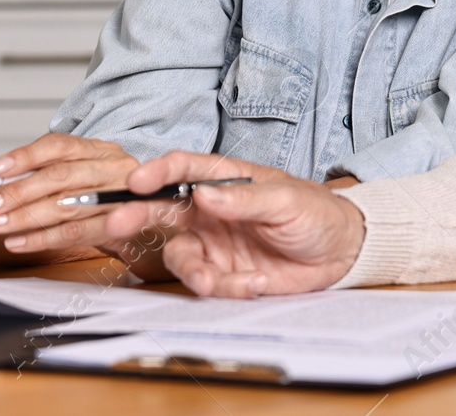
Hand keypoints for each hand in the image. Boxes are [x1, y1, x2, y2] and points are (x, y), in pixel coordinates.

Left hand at [0, 133, 137, 256]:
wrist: (151, 227)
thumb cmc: (109, 199)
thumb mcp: (86, 176)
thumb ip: (53, 173)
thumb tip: (4, 178)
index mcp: (103, 150)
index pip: (61, 145)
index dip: (26, 156)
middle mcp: (115, 169)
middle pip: (61, 176)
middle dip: (20, 192)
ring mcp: (120, 198)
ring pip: (66, 205)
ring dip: (25, 218)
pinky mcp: (121, 227)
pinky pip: (75, 233)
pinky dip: (42, 239)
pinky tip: (18, 242)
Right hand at [105, 151, 364, 297]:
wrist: (339, 252)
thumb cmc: (314, 212)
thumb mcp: (285, 200)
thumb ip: (243, 198)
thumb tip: (204, 193)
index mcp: (226, 179)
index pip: (184, 168)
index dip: (157, 171)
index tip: (136, 180)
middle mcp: (210, 210)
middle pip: (162, 209)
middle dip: (136, 215)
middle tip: (116, 224)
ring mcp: (213, 242)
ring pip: (180, 256)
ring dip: (193, 272)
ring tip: (215, 281)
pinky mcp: (223, 272)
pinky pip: (208, 282)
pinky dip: (228, 287)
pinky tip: (256, 282)